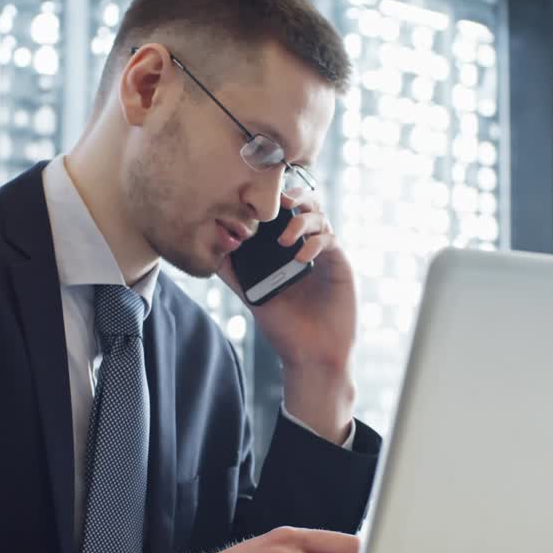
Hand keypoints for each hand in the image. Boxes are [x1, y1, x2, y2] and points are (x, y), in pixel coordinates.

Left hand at [217, 191, 357, 440]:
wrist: (310, 355)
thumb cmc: (284, 328)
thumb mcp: (253, 296)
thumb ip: (235, 273)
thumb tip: (213, 250)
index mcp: (286, 249)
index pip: (282, 212)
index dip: (273, 201)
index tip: (255, 199)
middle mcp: (306, 246)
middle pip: (305, 205)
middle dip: (293, 197)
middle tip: (279, 201)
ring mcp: (324, 254)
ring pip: (319, 217)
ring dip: (301, 220)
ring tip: (285, 238)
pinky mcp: (339, 264)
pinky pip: (329, 241)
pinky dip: (314, 243)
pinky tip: (300, 257)